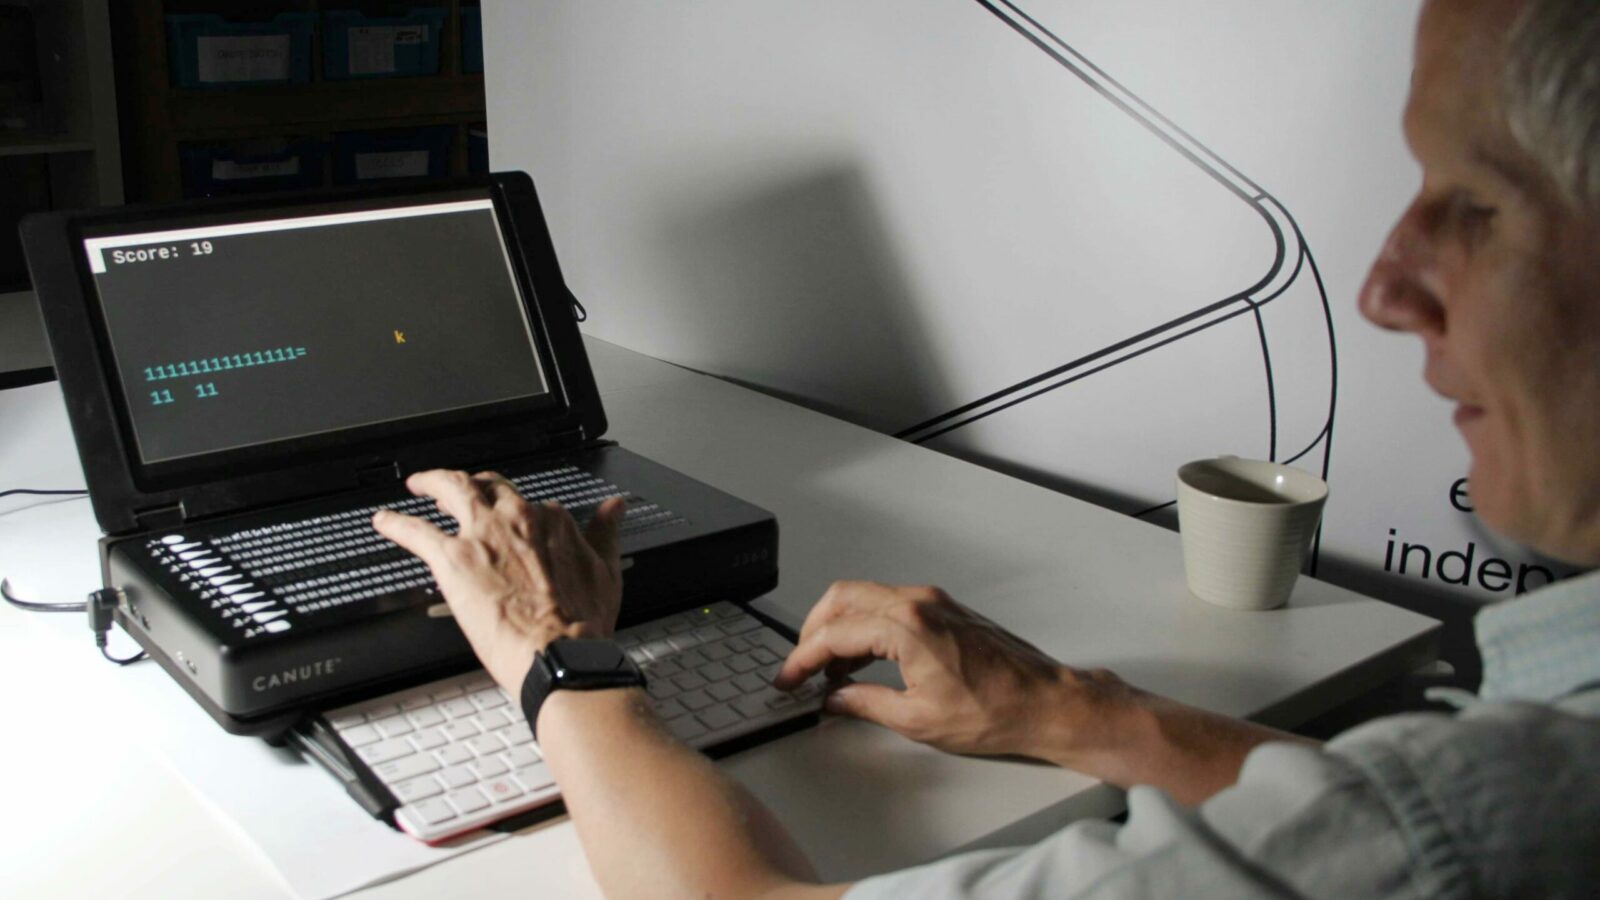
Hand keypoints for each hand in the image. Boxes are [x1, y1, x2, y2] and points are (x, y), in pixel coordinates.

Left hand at [372, 469, 625, 693]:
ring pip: (452, 490)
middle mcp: (517, 519)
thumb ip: (606, 533)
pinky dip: (397, 523)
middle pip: (489, 485)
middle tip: (461, 489)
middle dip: (474, 483)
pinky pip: (416, 531)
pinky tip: (385, 521)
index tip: (517, 525)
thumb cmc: (581, 624)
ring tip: (421, 485)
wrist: (558, 654)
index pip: (534, 505)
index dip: (524, 515)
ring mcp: (483, 535)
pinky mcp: (452, 559)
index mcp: (552, 522)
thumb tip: (614, 509)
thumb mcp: (606, 570)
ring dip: (433, 482)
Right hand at [774, 581, 1137, 764]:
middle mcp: (918, 603)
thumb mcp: (917, 719)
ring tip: (830, 671)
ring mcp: (934, 602)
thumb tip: (835, 700)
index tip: (788, 679)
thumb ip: (865, 704)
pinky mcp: (945, 609)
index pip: (835, 634)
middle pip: (843, 599)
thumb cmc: (996, 711)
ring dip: (840, 628)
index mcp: (906, 627)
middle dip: (813, 631)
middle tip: (800, 666)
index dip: (802, 658)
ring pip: (866, 598)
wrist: (1046, 703)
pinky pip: (890, 606)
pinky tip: (863, 661)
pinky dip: (867, 626)